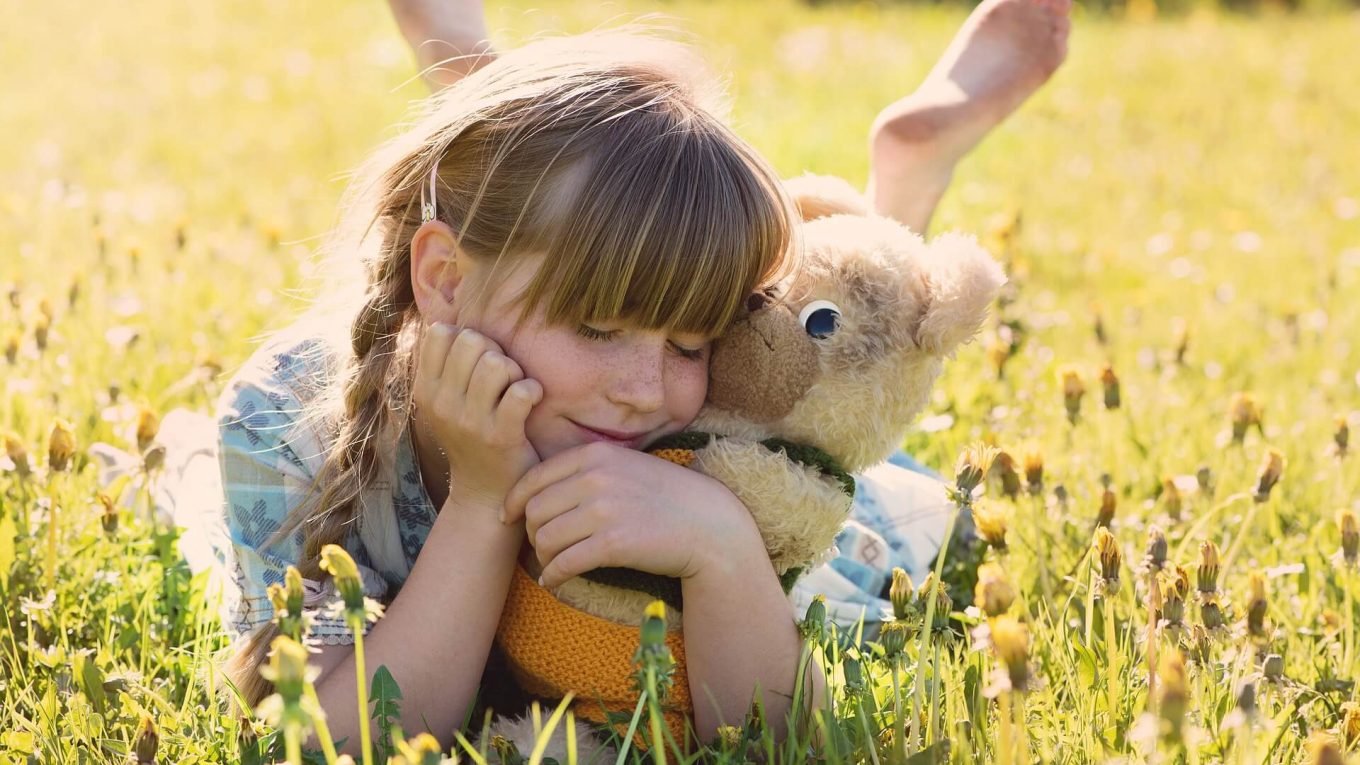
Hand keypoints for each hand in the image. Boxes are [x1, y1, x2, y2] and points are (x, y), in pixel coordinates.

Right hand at [413, 323, 542, 506]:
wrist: (485, 493)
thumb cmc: (472, 435)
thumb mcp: (446, 400)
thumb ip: (446, 361)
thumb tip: (447, 312)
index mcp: (425, 389)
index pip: (441, 332)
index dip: (466, 336)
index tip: (476, 362)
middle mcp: (442, 404)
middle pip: (473, 341)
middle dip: (495, 352)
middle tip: (502, 378)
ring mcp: (470, 422)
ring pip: (497, 363)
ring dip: (514, 371)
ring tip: (514, 390)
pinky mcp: (500, 436)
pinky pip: (522, 391)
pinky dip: (533, 391)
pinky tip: (530, 402)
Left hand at [503, 442, 761, 588]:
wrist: (709, 525)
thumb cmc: (666, 497)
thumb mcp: (625, 466)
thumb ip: (587, 470)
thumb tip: (539, 492)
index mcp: (595, 454)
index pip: (534, 478)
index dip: (513, 501)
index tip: (508, 517)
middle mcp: (596, 478)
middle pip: (534, 510)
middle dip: (530, 532)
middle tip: (540, 546)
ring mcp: (604, 510)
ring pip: (544, 538)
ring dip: (543, 557)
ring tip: (552, 564)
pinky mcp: (613, 543)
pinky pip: (564, 563)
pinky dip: (552, 576)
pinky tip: (555, 581)